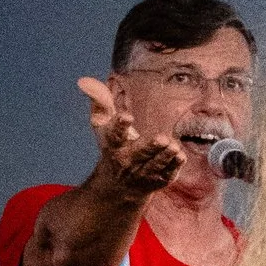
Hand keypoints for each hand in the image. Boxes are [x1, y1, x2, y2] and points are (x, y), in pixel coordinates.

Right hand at [78, 75, 179, 199]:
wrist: (119, 185)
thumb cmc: (113, 145)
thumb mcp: (103, 124)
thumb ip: (100, 102)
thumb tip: (84, 81)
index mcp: (113, 145)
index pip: (115, 135)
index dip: (120, 126)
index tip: (126, 116)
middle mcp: (127, 160)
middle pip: (140, 153)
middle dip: (150, 146)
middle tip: (161, 139)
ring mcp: (143, 172)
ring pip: (155, 164)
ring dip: (165, 156)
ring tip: (173, 146)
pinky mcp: (159, 179)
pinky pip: (167, 174)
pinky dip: (174, 166)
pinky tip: (181, 156)